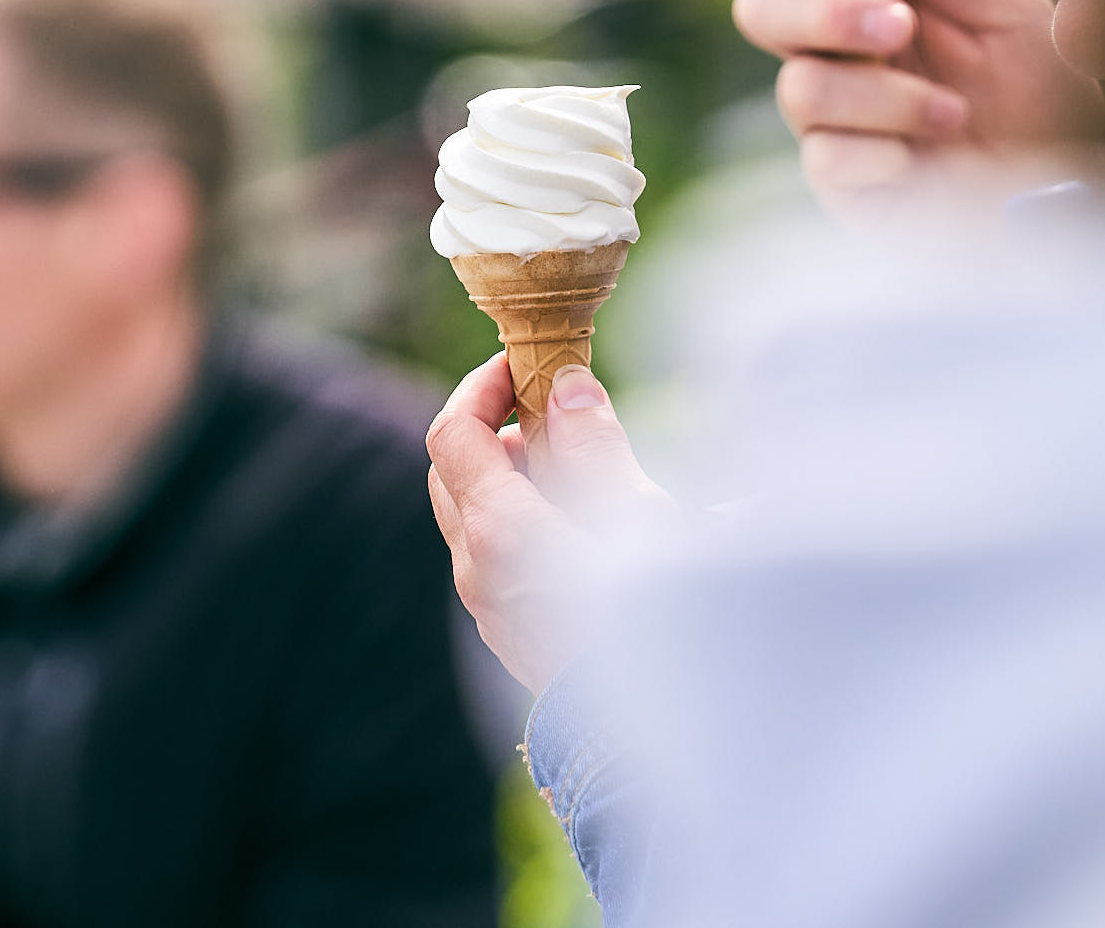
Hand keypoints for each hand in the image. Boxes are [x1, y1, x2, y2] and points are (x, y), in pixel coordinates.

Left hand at [425, 354, 672, 693]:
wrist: (643, 738)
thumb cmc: (652, 625)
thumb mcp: (637, 519)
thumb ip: (596, 446)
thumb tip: (568, 387)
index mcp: (497, 530)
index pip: (452, 432)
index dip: (482, 386)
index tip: (527, 366)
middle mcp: (475, 566)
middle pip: (452, 469)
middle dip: (495, 425)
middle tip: (557, 411)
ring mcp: (486, 602)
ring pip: (472, 511)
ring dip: (510, 473)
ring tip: (581, 466)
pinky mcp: (507, 628)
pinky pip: (493, 551)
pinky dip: (519, 515)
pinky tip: (582, 522)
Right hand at [732, 0, 1104, 218]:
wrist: (1060, 184)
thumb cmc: (1035, 86)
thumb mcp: (1007, 8)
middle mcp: (830, 48)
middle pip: (760, 9)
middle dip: (823, 11)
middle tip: (899, 24)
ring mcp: (827, 116)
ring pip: (801, 87)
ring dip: (884, 95)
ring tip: (953, 112)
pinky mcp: (834, 179)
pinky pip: (823, 156)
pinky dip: (881, 152)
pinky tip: (920, 158)